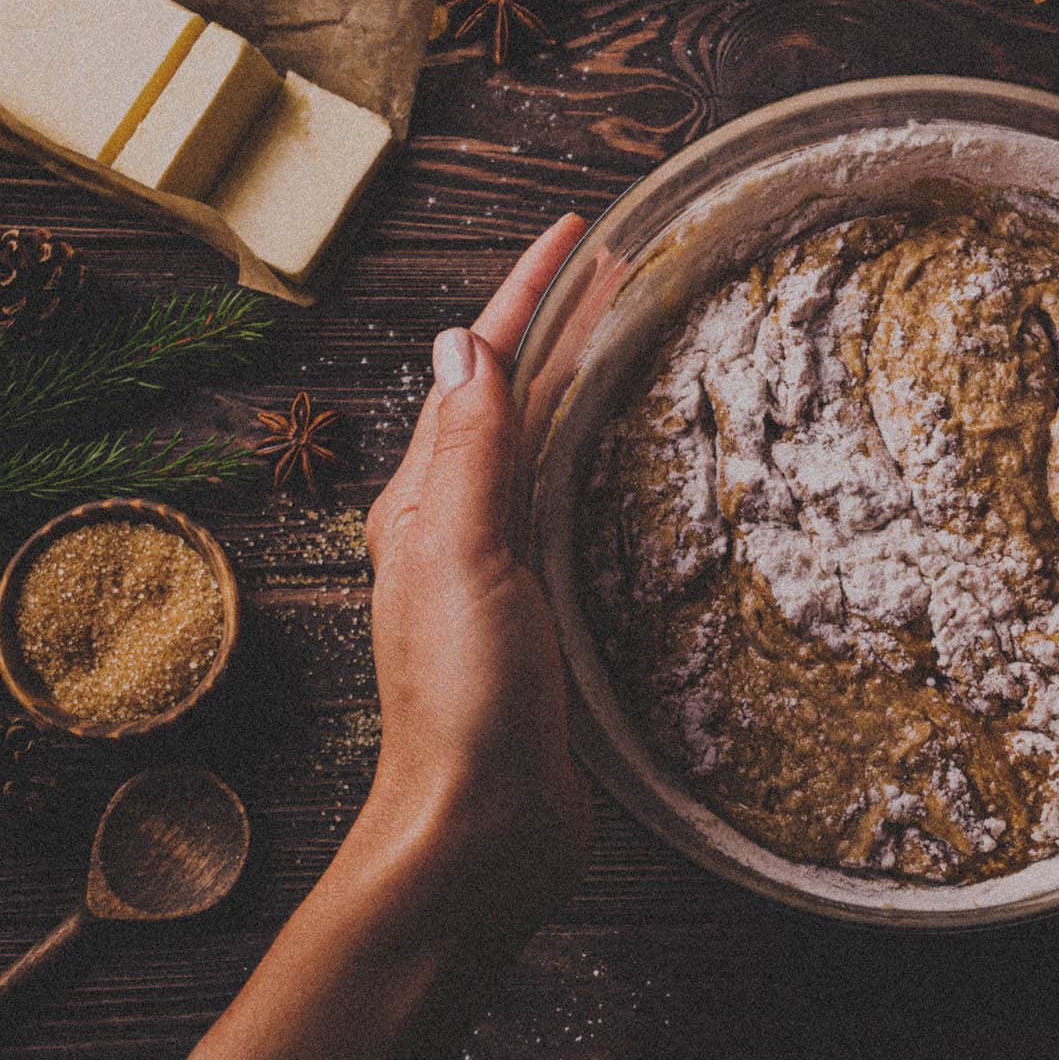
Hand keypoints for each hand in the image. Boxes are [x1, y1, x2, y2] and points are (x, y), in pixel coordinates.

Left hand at [360, 212, 591, 921]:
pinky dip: (599, 451)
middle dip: (558, 321)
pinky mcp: (547, 609)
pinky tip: (627, 448)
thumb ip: (468, 454)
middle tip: (615, 262)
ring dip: (578, 377)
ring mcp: (503, 565)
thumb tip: (459, 343)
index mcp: (431, 499)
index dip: (528, 293)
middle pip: (514, 393)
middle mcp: (462, 520)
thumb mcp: (461, 560)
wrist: (481, 828)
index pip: (482, 367)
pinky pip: (572, 500)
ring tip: (624, 329)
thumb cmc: (464, 701)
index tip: (578, 231)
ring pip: (544, 441)